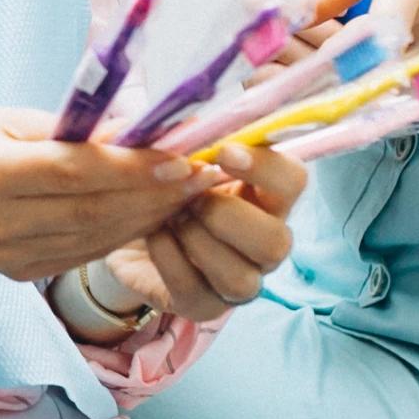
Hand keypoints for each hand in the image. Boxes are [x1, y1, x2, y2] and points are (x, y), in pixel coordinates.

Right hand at [0, 105, 219, 283]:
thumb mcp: (10, 116)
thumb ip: (73, 126)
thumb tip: (141, 127)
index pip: (73, 173)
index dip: (131, 168)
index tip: (180, 157)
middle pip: (91, 211)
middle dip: (154, 195)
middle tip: (201, 174)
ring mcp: (8, 255)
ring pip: (96, 238)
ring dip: (150, 216)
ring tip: (189, 192)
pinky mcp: (22, 274)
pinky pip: (87, 253)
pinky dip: (126, 233)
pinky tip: (155, 213)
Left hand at [103, 140, 306, 323]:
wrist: (124, 227)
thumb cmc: (164, 183)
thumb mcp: (173, 150)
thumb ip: (191, 132)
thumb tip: (199, 113)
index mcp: (266, 196)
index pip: (295, 181)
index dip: (266, 168)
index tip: (224, 153)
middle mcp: (264, 242)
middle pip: (278, 242)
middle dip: (227, 217)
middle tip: (189, 199)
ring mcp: (239, 280)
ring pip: (242, 277)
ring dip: (198, 241)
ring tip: (170, 218)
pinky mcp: (205, 305)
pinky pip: (196, 291)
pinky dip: (169, 259)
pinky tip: (153, 236)